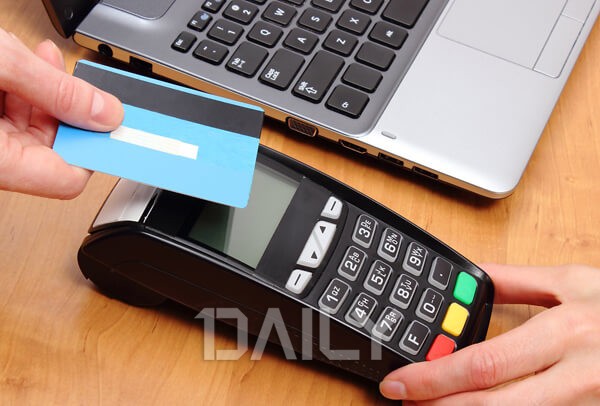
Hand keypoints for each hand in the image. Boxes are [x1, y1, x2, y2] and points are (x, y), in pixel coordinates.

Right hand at [0, 29, 122, 198]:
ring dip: (46, 92)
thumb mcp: (3, 67)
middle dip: (70, 109)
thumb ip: (58, 91)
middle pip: (54, 148)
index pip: (68, 180)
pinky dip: (24, 89)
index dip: (98, 152)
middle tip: (80, 83)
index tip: (120, 131)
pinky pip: (12, 115)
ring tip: (43, 60)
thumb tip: (107, 113)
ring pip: (33, 127)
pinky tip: (27, 64)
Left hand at [380, 264, 599, 404]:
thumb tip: (467, 275)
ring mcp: (587, 404)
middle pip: (493, 405)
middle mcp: (578, 376)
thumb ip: (514, 279)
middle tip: (403, 405)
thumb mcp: (572, 281)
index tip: (400, 383)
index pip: (485, 364)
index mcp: (566, 332)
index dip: (435, 378)